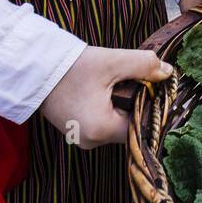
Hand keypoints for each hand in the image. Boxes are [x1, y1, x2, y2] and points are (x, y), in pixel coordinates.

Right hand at [40, 46, 172, 147]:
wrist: (33, 67)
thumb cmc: (71, 66)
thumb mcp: (112, 61)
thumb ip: (144, 65)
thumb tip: (168, 73)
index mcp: (101, 130)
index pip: (142, 129)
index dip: (154, 110)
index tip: (160, 92)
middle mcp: (91, 141)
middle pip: (130, 128)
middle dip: (139, 106)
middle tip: (145, 83)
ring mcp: (82, 137)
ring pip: (117, 125)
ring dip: (125, 107)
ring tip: (124, 84)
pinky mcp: (76, 129)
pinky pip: (103, 123)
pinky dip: (111, 108)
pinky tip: (110, 90)